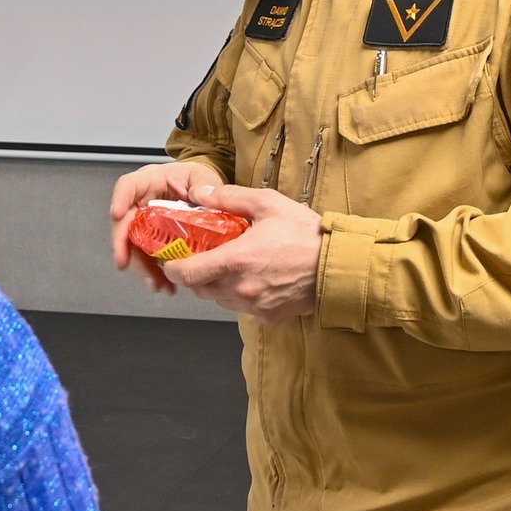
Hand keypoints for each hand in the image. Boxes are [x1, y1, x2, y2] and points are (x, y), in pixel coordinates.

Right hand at [110, 161, 234, 292]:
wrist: (205, 195)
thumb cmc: (198, 181)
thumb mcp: (203, 178)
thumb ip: (203, 185)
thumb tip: (200, 195)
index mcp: (150, 181)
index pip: (129, 185)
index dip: (120, 198)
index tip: (117, 214)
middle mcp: (141, 202)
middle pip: (125, 222)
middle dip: (122, 244)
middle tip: (124, 262)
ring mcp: (145, 223)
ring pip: (134, 246)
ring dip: (142, 268)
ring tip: (157, 285)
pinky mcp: (151, 241)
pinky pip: (147, 258)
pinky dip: (155, 274)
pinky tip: (166, 285)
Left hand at [149, 184, 323, 321]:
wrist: (339, 265)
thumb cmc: (307, 235)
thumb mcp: (268, 204)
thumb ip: (229, 197)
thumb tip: (200, 194)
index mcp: (236, 260)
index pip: (187, 274)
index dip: (173, 267)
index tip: (172, 259)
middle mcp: (241, 288)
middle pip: (201, 289)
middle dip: (197, 274)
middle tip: (204, 256)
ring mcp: (255, 305)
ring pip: (220, 300)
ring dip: (218, 285)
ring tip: (232, 265)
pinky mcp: (269, 316)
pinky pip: (243, 308)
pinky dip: (241, 295)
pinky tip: (255, 278)